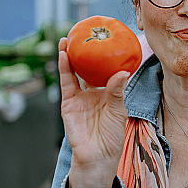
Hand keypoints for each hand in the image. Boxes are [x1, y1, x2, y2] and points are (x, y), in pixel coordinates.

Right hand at [57, 37, 129, 177]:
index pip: (105, 71)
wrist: (98, 155)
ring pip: (73, 72)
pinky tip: (64, 54)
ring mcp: (79, 97)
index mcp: (107, 93)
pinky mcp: (68, 103)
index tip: (106, 40)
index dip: (104, 58)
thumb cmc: (112, 135)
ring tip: (68, 38)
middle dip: (84, 52)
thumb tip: (123, 72)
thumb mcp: (119, 110)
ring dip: (70, 55)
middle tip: (84, 33)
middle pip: (86, 68)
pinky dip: (64, 68)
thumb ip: (117, 91)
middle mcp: (92, 92)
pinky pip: (66, 82)